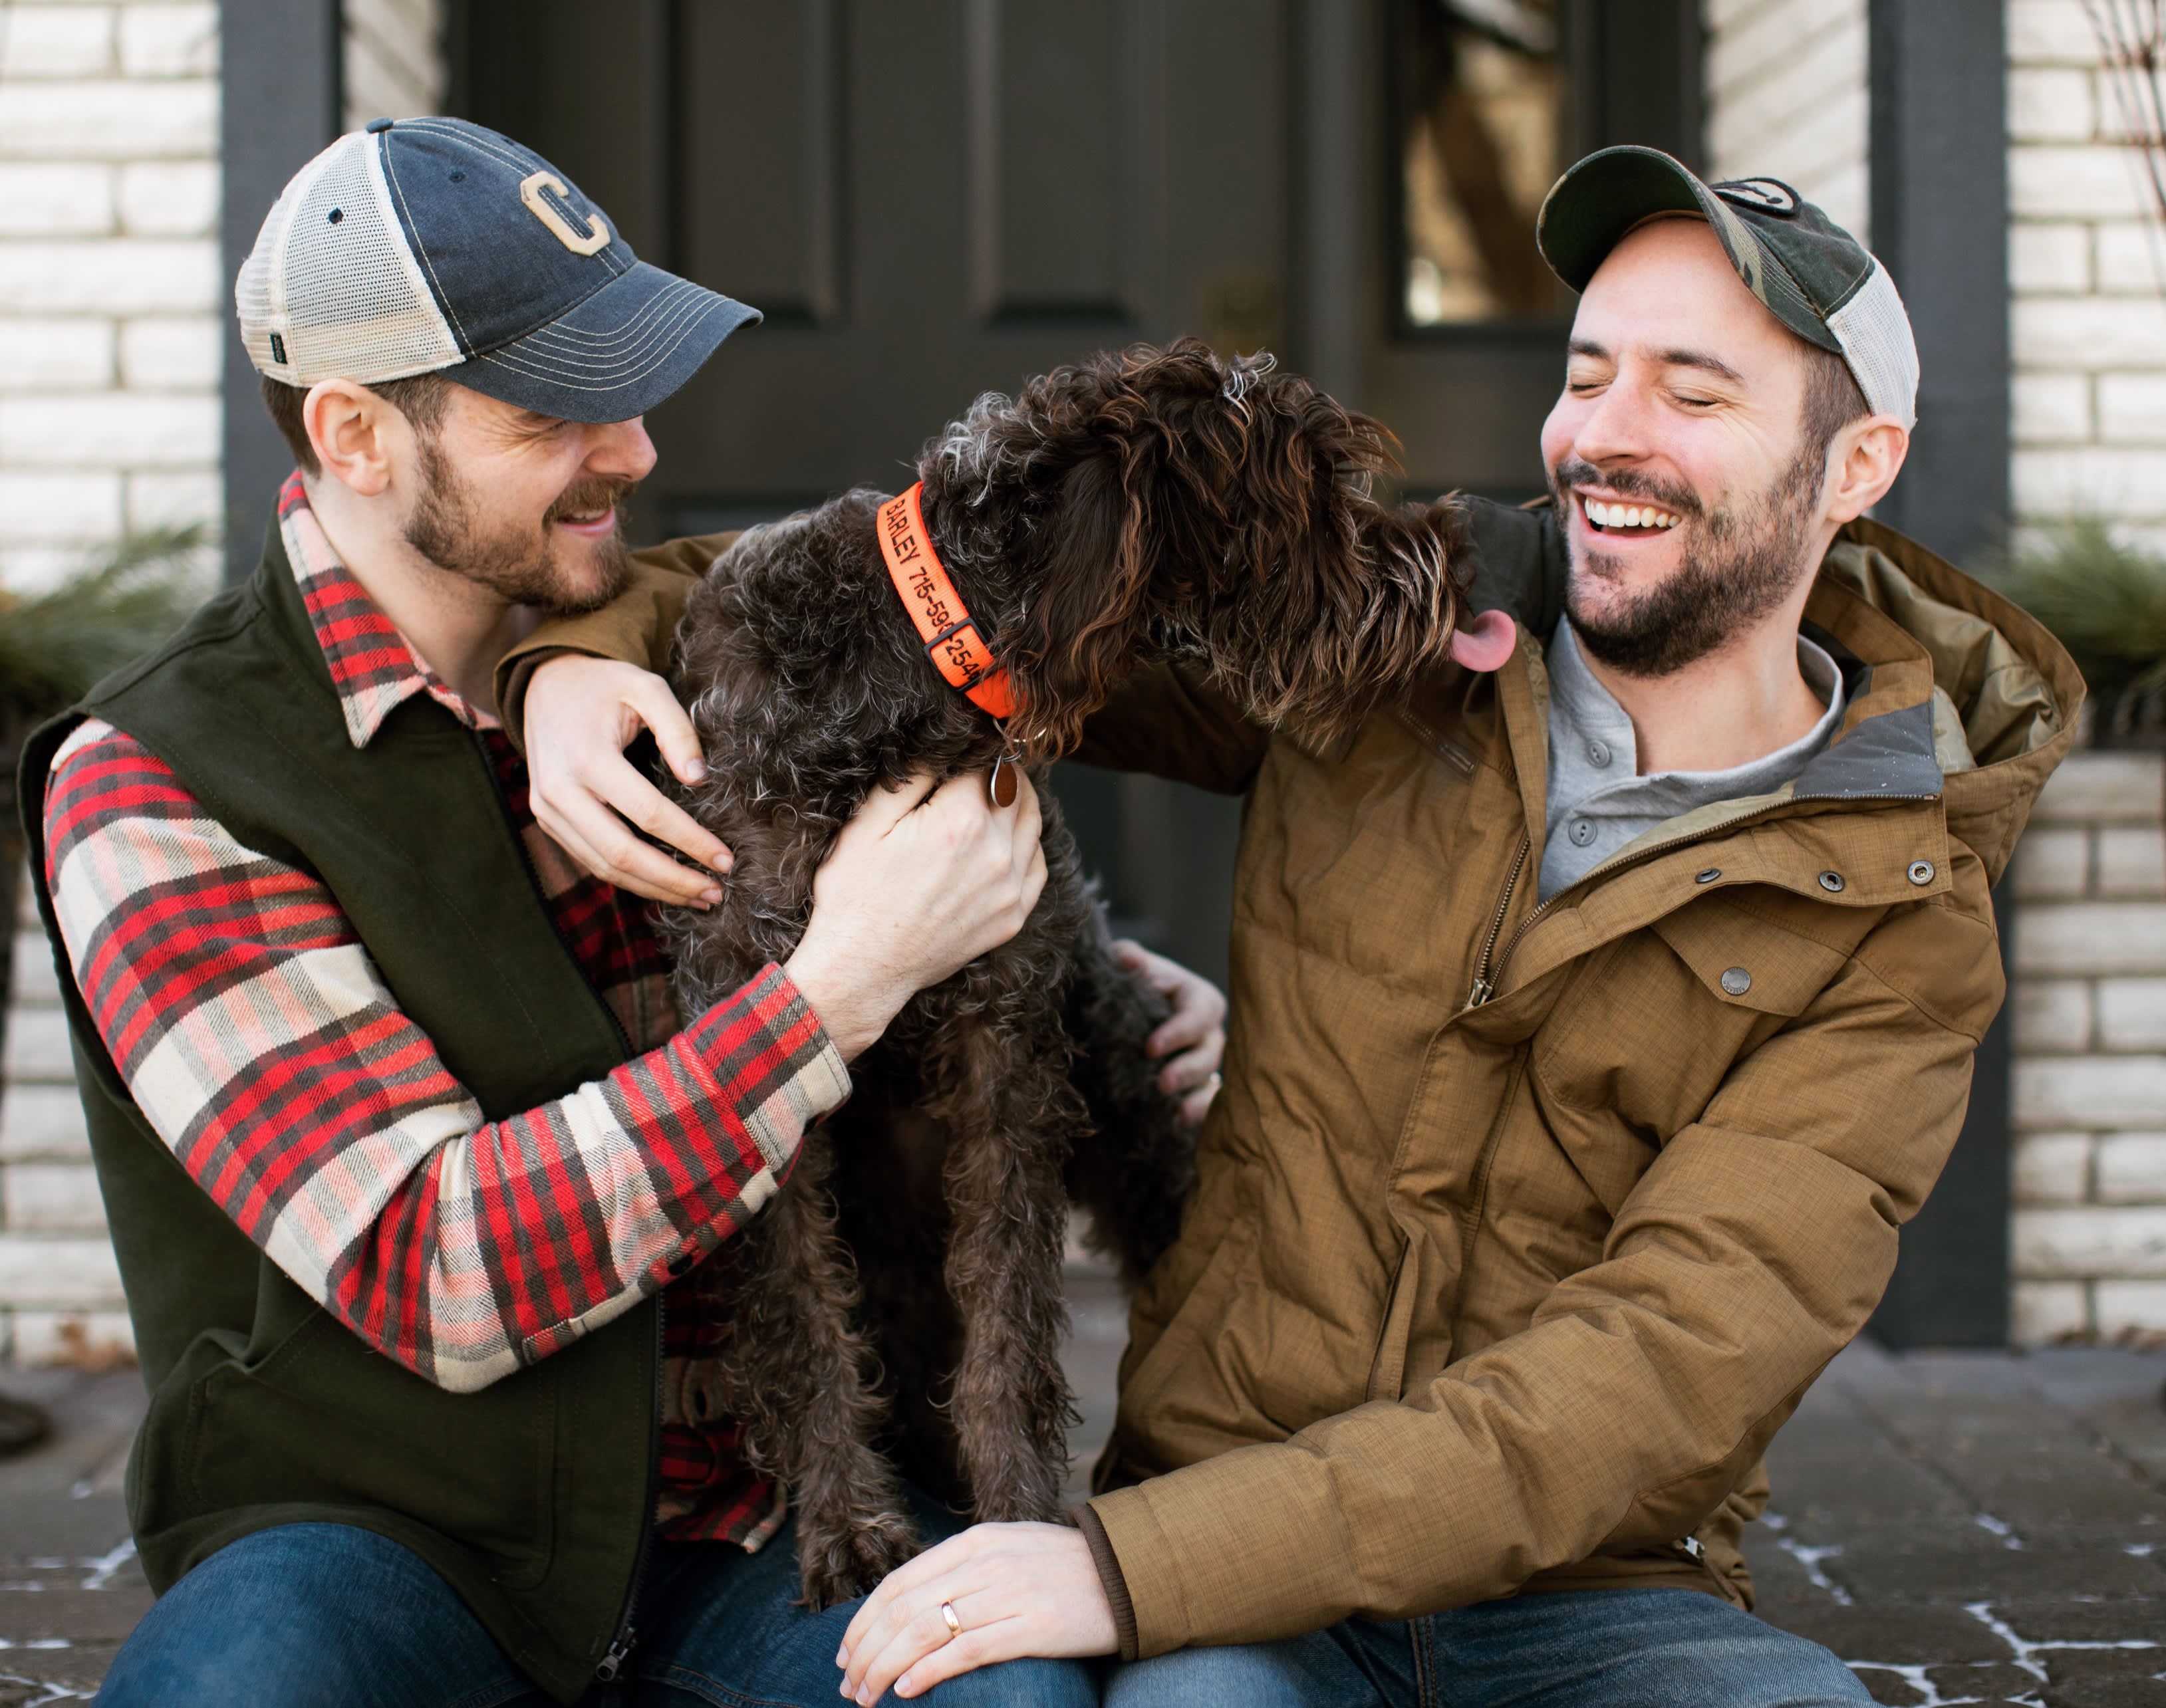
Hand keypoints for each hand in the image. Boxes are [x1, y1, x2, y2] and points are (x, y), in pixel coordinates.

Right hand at [523, 654, 731, 906]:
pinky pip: (590, 860)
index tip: (726, 859)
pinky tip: (663, 884)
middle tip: (717, 893)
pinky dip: (628, 879)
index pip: (648, 813)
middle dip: (673, 880)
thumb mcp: (646, 687)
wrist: (544, 685)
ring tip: (698, 896)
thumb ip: (678, 729)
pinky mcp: (547, 820)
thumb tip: (699, 777)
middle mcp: (558, 790)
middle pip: (622, 854)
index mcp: (586, 756)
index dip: (690, 841)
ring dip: (653, 888)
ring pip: (603, 866)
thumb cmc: (604, 686)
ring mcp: (547, 810)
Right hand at [785, 769, 1046, 1060]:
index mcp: (963, 820)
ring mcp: (1010, 889)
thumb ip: (911, 776)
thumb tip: (942, 749)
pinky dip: (1027, 847)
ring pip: (1034, 826)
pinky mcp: (1012, 917)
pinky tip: (1004, 843)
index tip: (964, 755)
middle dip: (1001, 774)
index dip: (974, 754)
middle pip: (1020, 790)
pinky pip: (1037, 868)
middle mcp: (997, 853)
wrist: (862, 969)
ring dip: (1018, 806)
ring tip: (994, 801)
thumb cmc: (855, 896)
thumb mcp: (868, 822)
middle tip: (980, 771)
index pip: (989, 764)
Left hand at [836, 1523, 1115, 1701]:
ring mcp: (1009, 1593)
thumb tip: (909, 1607)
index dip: (863, 1621)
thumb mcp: (1007, 1551)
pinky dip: (929, 1672)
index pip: (899, 1583)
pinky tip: (907, 1690)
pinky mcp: (1033, 1626)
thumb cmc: (1063, 1568)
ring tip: (868, 1696)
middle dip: (866, 1651)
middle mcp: (986, 1562)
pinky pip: (967, 1651)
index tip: (845, 1653)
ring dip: (886, 1668)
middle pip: (903, 1609)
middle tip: (849, 1686)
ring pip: (925, 1631)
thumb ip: (962, 1571)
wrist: (1129, 1572)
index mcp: (974, 1542)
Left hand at [1114, 940, 1225, 1125]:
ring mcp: (1205, 1062)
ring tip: (1179, 1113)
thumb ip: (1129, 960)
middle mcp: (1207, 1033)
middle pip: (1210, 1052)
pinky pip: (1208, 1104)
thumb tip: (1129, 958)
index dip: (1179, 1032)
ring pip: (1211, 1081)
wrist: (1121, 1015)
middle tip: (1162, 1083)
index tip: (1150, 1048)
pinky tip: (1181, 1123)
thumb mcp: (1128, 967)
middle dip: (1189, 1069)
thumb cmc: (1130, 985)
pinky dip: (1200, 1113)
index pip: (1199, 1014)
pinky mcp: (1196, 1088)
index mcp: (1197, 999)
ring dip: (1197, 1097)